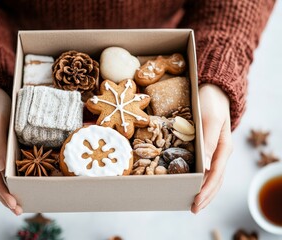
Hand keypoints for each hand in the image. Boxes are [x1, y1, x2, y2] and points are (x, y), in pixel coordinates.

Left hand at [191, 84, 232, 212]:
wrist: (213, 89)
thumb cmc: (211, 101)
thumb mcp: (210, 119)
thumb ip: (209, 142)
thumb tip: (206, 169)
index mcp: (224, 147)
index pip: (216, 175)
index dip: (206, 190)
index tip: (196, 201)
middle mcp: (220, 151)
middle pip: (216, 179)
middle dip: (205, 196)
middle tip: (193, 209)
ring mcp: (214, 149)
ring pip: (212, 175)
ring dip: (204, 190)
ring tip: (193, 203)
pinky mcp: (206, 145)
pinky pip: (206, 167)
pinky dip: (200, 179)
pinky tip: (192, 183)